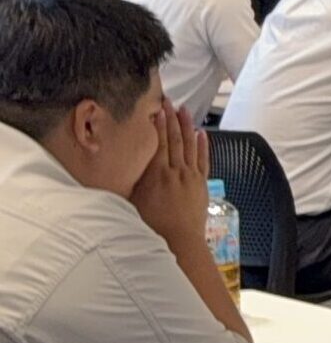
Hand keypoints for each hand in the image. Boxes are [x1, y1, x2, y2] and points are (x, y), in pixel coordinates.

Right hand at [129, 100, 212, 250]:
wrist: (179, 241)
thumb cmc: (152, 225)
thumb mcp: (132, 201)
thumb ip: (128, 182)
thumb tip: (114, 168)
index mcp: (157, 175)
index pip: (159, 143)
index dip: (158, 125)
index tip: (156, 109)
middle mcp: (176, 172)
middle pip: (175, 139)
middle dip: (171, 118)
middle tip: (168, 102)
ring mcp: (191, 177)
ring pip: (190, 146)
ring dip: (188, 126)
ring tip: (185, 110)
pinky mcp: (201, 184)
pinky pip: (204, 160)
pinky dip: (204, 146)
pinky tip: (202, 133)